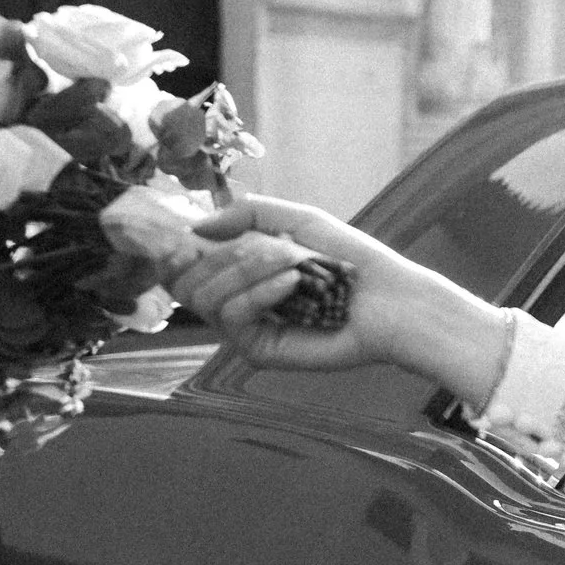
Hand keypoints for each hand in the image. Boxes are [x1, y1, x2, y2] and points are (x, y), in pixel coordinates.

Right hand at [174, 197, 511, 402]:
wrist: (391, 300)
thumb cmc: (349, 260)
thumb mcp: (297, 221)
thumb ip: (247, 213)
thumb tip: (195, 226)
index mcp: (238, 274)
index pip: (182, 268)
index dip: (173, 252)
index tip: (184, 237)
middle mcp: (235, 303)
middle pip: (187, 282)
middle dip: (227, 255)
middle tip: (275, 248)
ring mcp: (245, 330)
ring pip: (205, 297)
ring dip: (248, 269)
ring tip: (296, 265)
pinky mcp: (258, 350)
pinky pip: (233, 316)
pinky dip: (260, 292)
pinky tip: (293, 284)